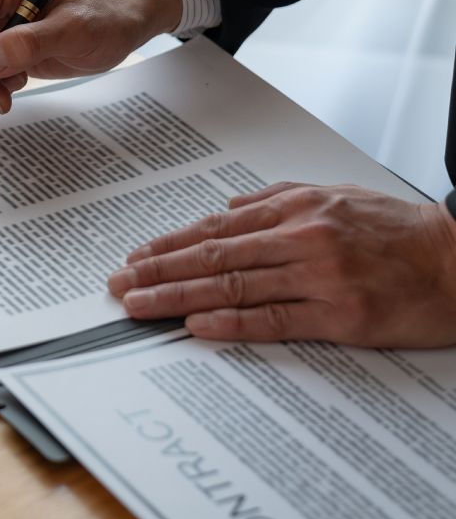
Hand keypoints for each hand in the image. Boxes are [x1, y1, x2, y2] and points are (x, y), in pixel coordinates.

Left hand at [107, 182, 455, 346]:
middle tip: (119, 283)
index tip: (136, 255)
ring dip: (178, 296)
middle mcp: (299, 237)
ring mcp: (318, 277)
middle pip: (213, 255)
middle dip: (158, 269)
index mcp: (295, 208)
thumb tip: (228, 204)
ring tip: (139, 305)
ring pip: (232, 286)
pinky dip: (230, 322)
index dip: (170, 242)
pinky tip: (195, 324)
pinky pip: (274, 320)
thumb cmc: (397, 229)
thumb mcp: (335, 194)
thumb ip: (277, 197)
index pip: (216, 226)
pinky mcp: (340, 317)